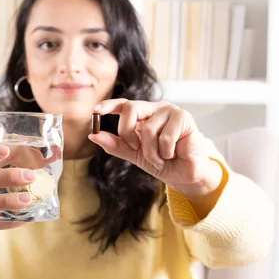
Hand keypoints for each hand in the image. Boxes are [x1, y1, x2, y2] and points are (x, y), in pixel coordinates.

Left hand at [88, 99, 224, 217]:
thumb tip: (93, 135)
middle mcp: (156, 108)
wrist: (185, 175)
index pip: (124, 104)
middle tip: (135, 149)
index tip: (95, 111)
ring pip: (148, 129)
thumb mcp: (135, 154)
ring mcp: (171, 111)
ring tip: (161, 158)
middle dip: (127, 132)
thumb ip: (116, 145)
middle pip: (131, 108)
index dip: (110, 105)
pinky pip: (165, 137)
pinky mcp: (184, 118)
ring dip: (151, 152)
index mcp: (144, 114)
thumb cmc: (163, 161)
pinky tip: (173, 154)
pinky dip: (165, 152)